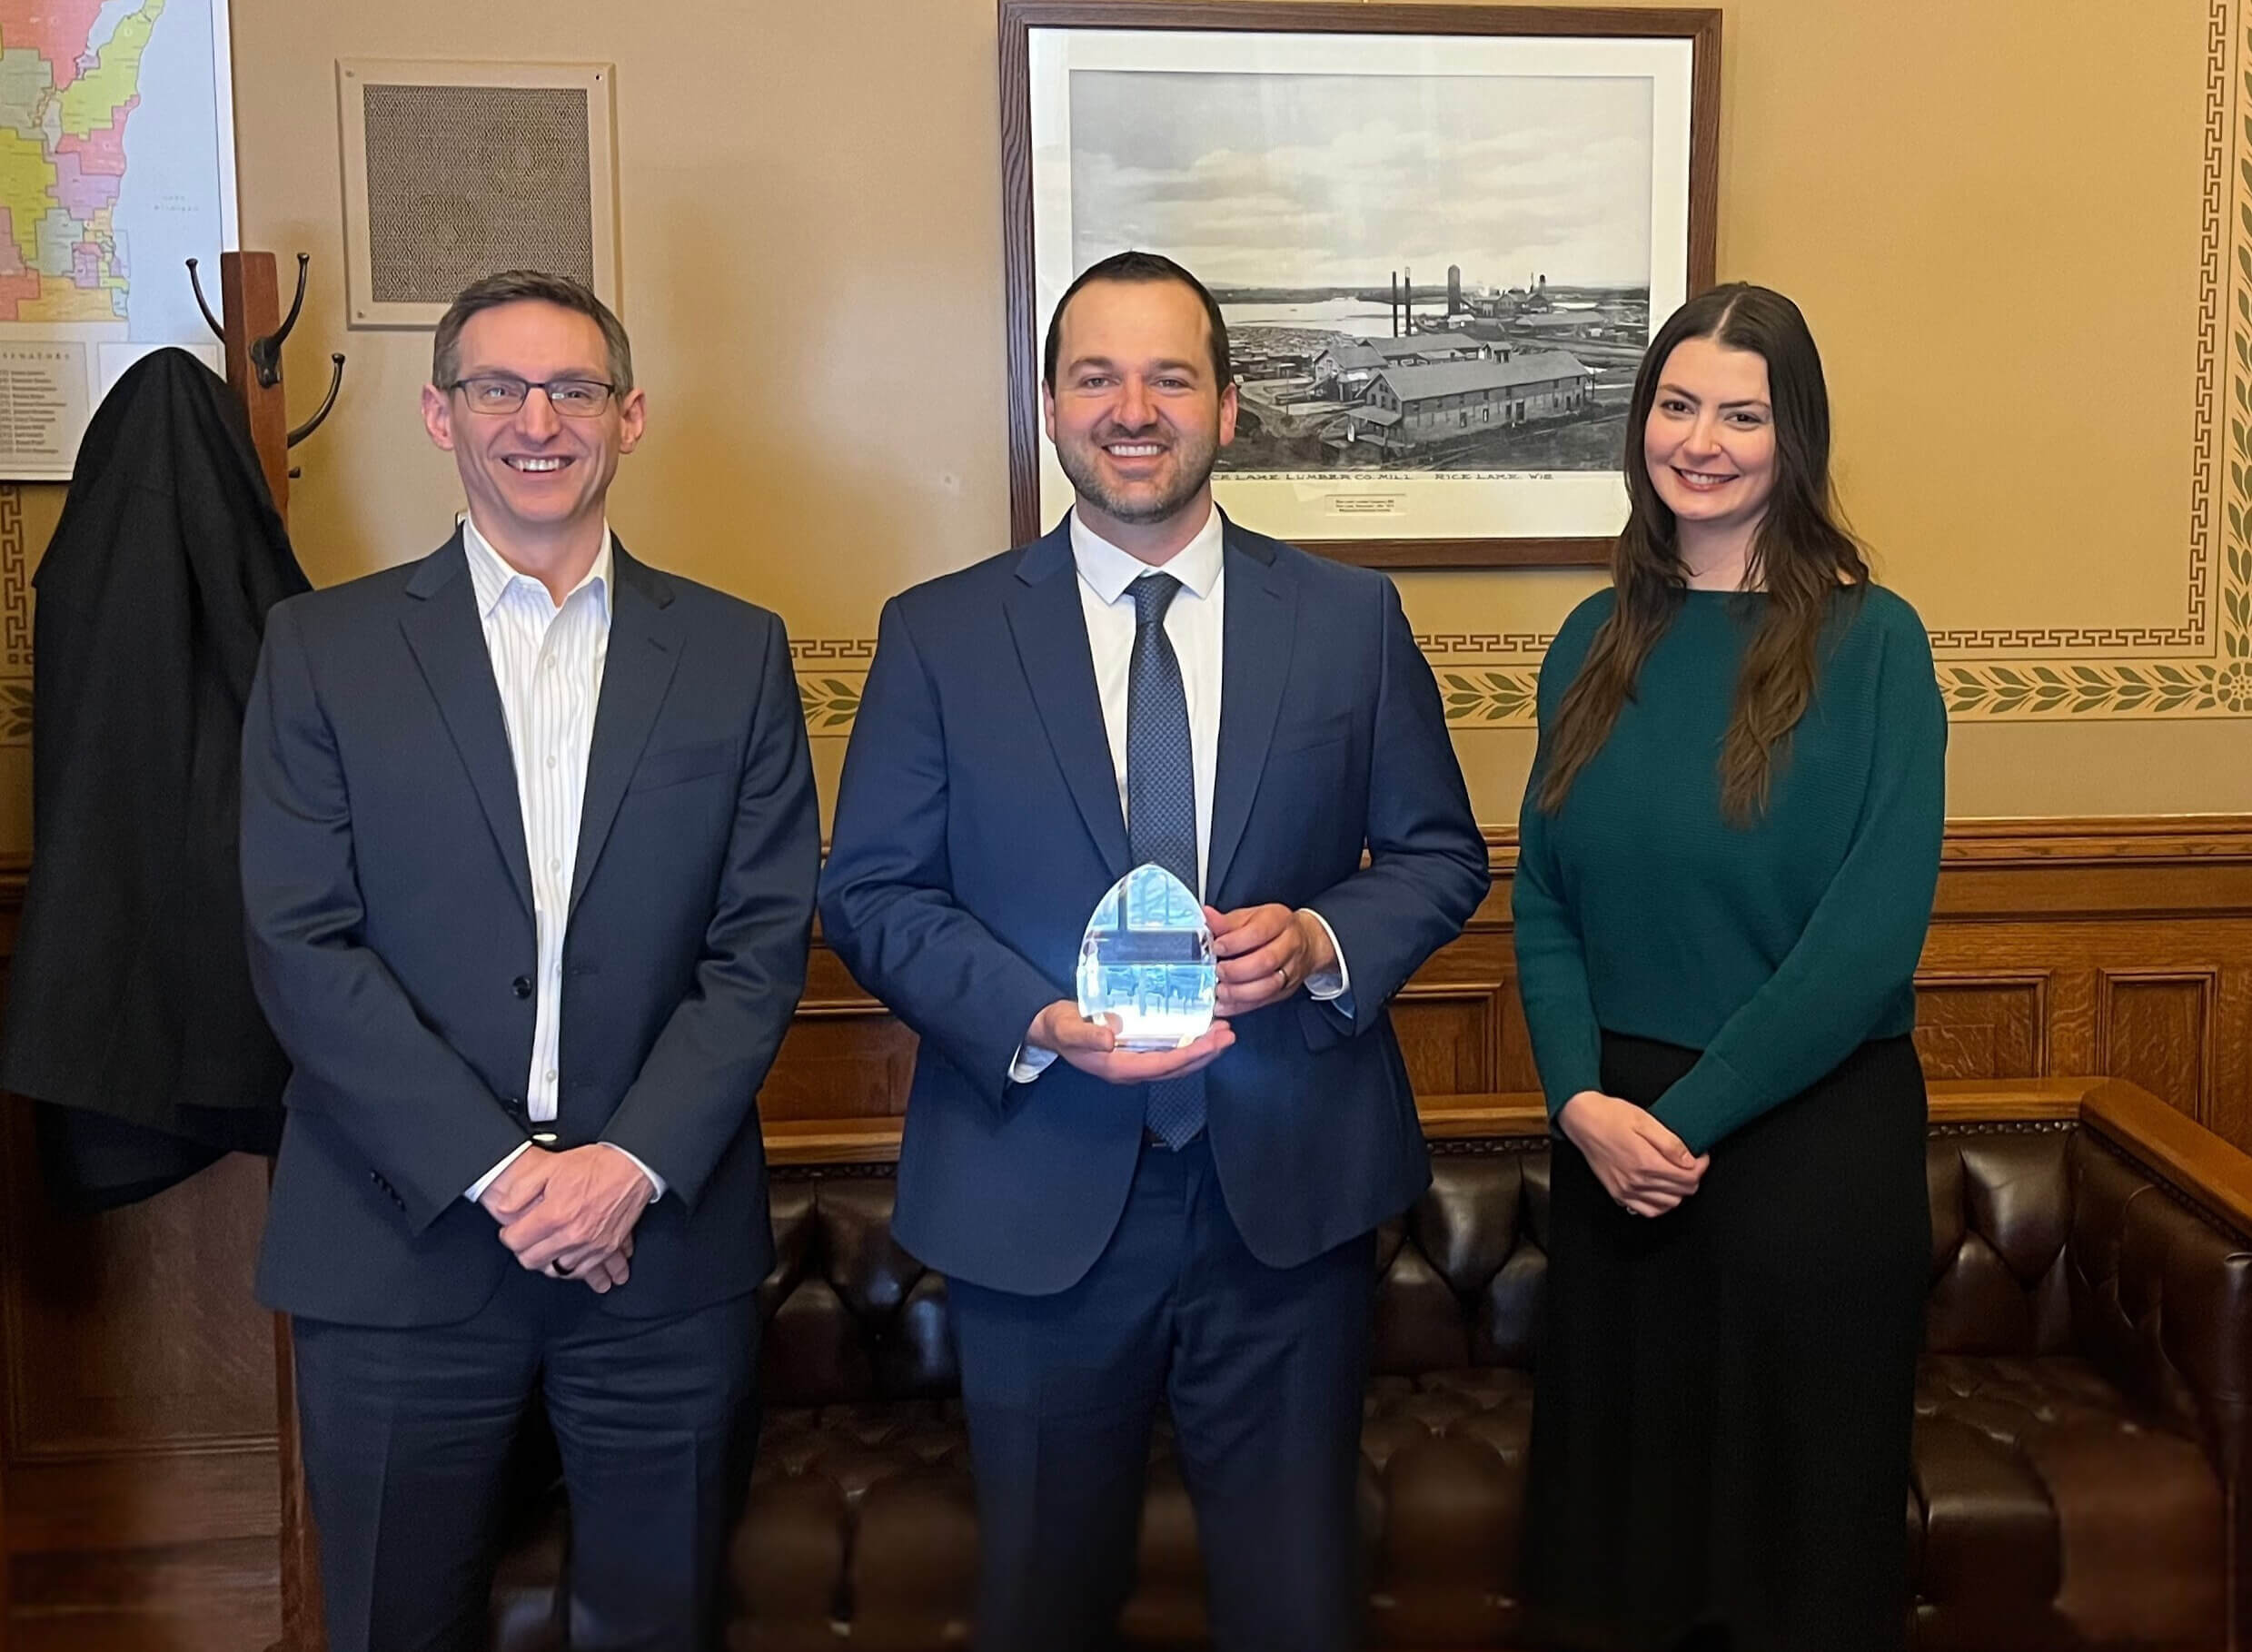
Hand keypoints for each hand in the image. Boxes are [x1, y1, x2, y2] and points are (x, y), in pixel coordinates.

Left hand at [489, 1144, 654, 1279]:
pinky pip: (582, 1272)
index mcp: (555, 1214)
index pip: (516, 1242)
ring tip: (547, 1245)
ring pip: (556, 1270)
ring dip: (548, 1260)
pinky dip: (572, 1267)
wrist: (633, 1167)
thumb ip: (521, 1189)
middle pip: (532, 1261)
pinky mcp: (607, 1249)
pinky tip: (567, 1255)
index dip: (508, 1235)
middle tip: (528, 1238)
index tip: (512, 1230)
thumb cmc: (596, 1165)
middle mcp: (573, 1235)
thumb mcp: (551, 1166)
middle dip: (525, 1250)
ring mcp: (591, 1245)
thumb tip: (504, 1209)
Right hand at [1024, 1000, 1233, 1084]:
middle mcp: (1131, 1069)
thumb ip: (1087, 1035)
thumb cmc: (1059, 1027)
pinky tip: (1201, 1033)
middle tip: (1228, 1036)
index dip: (1188, 1055)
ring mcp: (1135, 1062)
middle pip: (1176, 1068)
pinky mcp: (1137, 1052)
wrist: (1050, 1030)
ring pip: (1176, 1062)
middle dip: (1204, 1054)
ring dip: (1202, 1051)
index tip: (1210, 1043)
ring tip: (1224, 1035)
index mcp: (1118, 1067)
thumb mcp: (1067, 1029)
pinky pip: (1169, 1053)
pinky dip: (1189, 1045)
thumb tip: (1110, 1039)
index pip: (1161, 1065)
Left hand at [1207, 904, 1335, 1014]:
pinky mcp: (1285, 990)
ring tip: (1220, 991)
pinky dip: (1241, 1006)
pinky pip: (1264, 1002)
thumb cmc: (1274, 928)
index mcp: (1279, 921)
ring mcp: (1290, 970)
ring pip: (1268, 986)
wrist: (1307, 941)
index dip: (1235, 942)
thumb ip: (1228, 921)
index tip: (1217, 947)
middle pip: (1265, 961)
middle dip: (1237, 970)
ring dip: (1240, 992)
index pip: (1258, 932)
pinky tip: (1225, 1005)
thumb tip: (1207, 917)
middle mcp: (1289, 945)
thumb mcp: (1251, 916)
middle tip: (1218, 971)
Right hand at [1556, 1091, 1709, 1216]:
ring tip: (1676, 1174)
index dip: (1701, 1166)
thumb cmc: (1611, 1116)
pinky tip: (1661, 1191)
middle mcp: (1636, 1181)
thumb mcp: (1645, 1120)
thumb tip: (1690, 1161)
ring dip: (1678, 1191)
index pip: (1689, 1177)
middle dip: (1692, 1177)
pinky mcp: (1618, 1194)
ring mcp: (1626, 1190)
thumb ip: (1670, 1143)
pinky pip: (1647, 1210)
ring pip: (1667, 1204)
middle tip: (1690, 1162)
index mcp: (1646, 1162)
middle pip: (1681, 1192)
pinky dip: (1660, 1204)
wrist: (1582, 1120)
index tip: (1701, 1156)